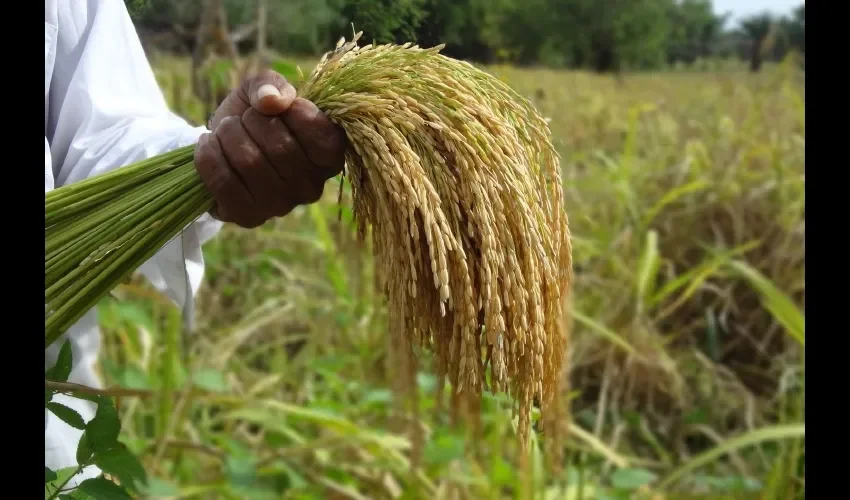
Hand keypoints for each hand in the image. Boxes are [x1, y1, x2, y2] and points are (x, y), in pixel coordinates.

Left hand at [194, 70, 345, 227]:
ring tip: (225, 129)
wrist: (220, 144)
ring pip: (250, 162)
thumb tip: (271, 101)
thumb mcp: (264, 90)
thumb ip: (272, 84)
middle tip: (244, 118)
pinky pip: (224, 182)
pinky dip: (209, 156)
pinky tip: (208, 145)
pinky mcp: (249, 217)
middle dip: (253, 121)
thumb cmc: (252, 116)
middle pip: (282, 148)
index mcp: (328, 158)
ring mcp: (281, 206)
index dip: (296, 113)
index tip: (278, 105)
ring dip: (228, 135)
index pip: (323, 136)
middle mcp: (311, 188)